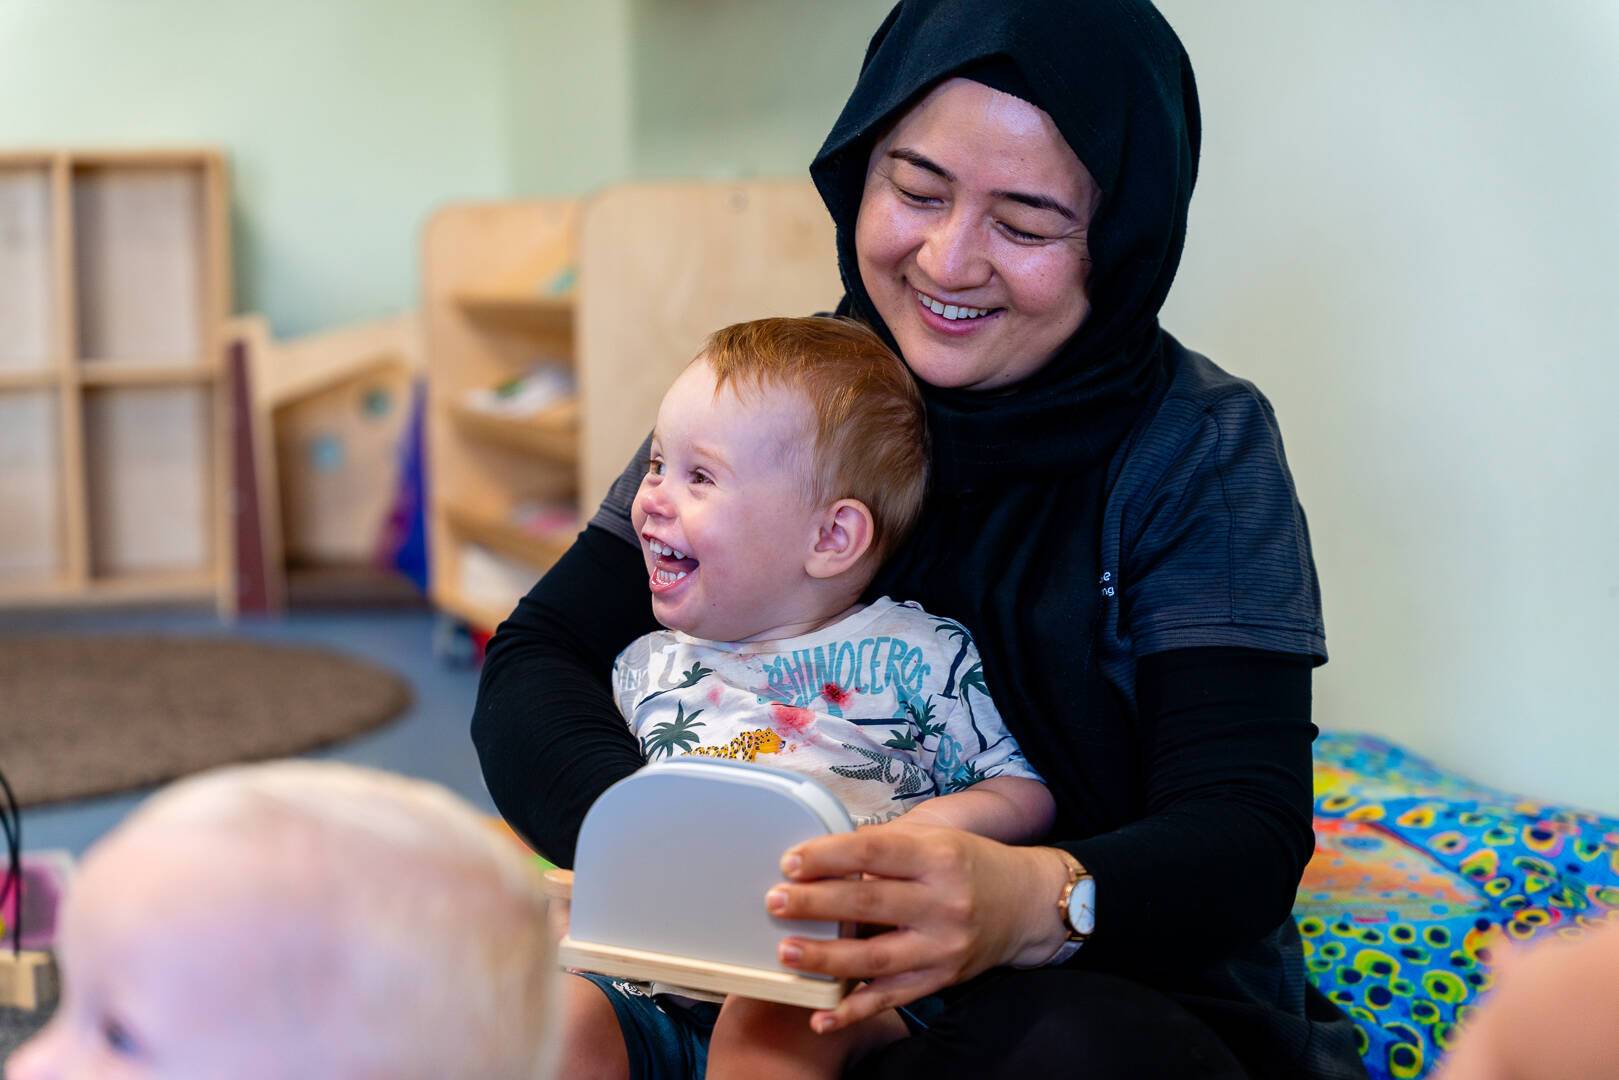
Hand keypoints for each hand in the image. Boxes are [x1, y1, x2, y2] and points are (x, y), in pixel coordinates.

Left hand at [764, 820, 1073, 1032]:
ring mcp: (942, 947)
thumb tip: (824, 855)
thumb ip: (885, 847)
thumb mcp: (936, 840)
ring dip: (825, 957)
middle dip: (815, 903)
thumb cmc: (970, 864)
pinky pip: (890, 999)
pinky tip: (820, 1016)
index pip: (874, 851)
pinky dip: (853, 1012)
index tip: (791, 862)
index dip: (829, 856)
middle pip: (869, 902)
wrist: (1026, 905)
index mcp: (938, 857)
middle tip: (774, 901)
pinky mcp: (940, 980)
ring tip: (786, 952)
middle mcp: (943, 902)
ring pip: (875, 959)